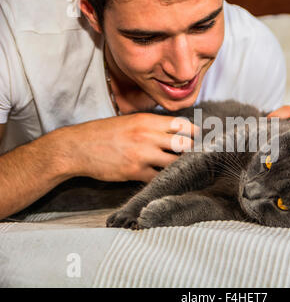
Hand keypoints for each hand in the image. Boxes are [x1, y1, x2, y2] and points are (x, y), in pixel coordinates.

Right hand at [56, 113, 197, 182]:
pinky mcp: (134, 171)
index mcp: (147, 120)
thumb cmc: (102, 133)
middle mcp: (148, 135)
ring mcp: (142, 154)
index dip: (195, 134)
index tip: (201, 140)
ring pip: (175, 163)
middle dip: (193, 152)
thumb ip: (152, 126)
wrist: (76, 147)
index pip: (183, 125)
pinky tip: (166, 180)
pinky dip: (164, 180)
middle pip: (185, 144)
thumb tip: (175, 133)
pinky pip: (158, 178)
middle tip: (197, 158)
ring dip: (180, 167)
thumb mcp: (129, 121)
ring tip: (184, 170)